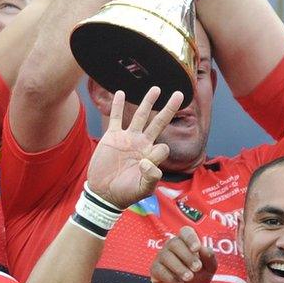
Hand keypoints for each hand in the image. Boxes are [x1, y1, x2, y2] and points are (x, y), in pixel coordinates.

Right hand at [87, 89, 184, 207]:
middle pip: (158, 122)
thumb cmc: (126, 193)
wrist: (104, 193)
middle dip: (169, 108)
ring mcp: (128, 138)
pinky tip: (120, 93)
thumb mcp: (142, 189)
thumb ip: (150, 177)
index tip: (145, 165)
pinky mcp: (112, 137)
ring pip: (140, 116)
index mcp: (151, 155)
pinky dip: (117, 105)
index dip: (158, 153)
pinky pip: (116, 118)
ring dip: (147, 102)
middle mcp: (142, 143)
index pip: (163, 146)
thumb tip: (147, 162)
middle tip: (180, 94)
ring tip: (156, 89)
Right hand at [148, 226, 217, 282]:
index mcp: (186, 241)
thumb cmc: (199, 276)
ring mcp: (162, 256)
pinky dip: (171, 278)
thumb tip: (204, 249)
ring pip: (166, 257)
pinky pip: (160, 270)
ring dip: (179, 268)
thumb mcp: (209, 268)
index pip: (185, 232)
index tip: (197, 248)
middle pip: (175, 243)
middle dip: (187, 256)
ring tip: (189, 278)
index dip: (190, 238)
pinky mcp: (155, 269)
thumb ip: (210, 258)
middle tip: (197, 268)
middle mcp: (172, 246)